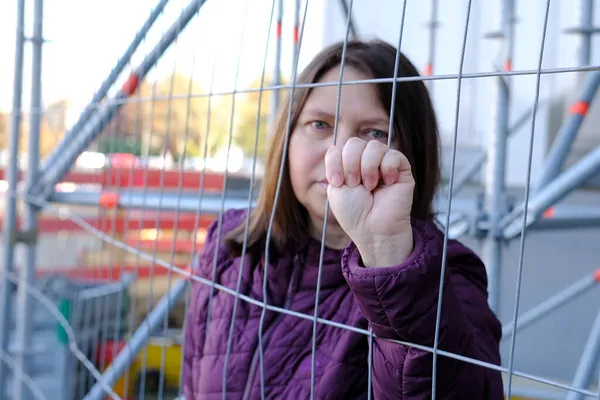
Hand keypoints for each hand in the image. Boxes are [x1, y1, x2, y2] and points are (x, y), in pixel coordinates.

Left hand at [325, 138, 414, 266]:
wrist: (373, 229)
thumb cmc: (354, 213)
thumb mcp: (335, 188)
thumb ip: (336, 163)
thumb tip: (347, 149)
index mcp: (349, 166)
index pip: (339, 148)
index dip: (335, 162)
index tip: (337, 182)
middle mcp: (366, 162)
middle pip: (354, 142)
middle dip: (350, 163)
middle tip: (355, 184)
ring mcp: (384, 164)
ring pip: (374, 146)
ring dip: (367, 167)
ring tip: (370, 186)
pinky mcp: (402, 169)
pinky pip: (394, 154)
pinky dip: (388, 168)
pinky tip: (388, 183)